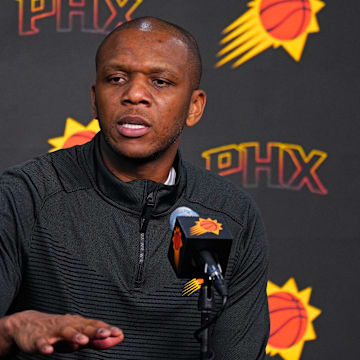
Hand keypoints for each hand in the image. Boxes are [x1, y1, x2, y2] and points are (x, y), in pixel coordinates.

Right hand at [0, 310, 123, 354]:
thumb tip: (116, 339)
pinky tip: (49, 350)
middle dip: (95, 331)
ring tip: (83, 341)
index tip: (119, 333)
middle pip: (83, 327)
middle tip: (107, 334)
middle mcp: (68, 325)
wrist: (27, 324)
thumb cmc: (58, 331)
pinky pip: (41, 343)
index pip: (95, 326)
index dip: (107, 330)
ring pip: (64, 333)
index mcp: (78, 324)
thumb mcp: (78, 336)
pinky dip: (45, 346)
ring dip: (74, 336)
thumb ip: (96, 340)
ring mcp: (52, 332)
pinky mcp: (37, 340)